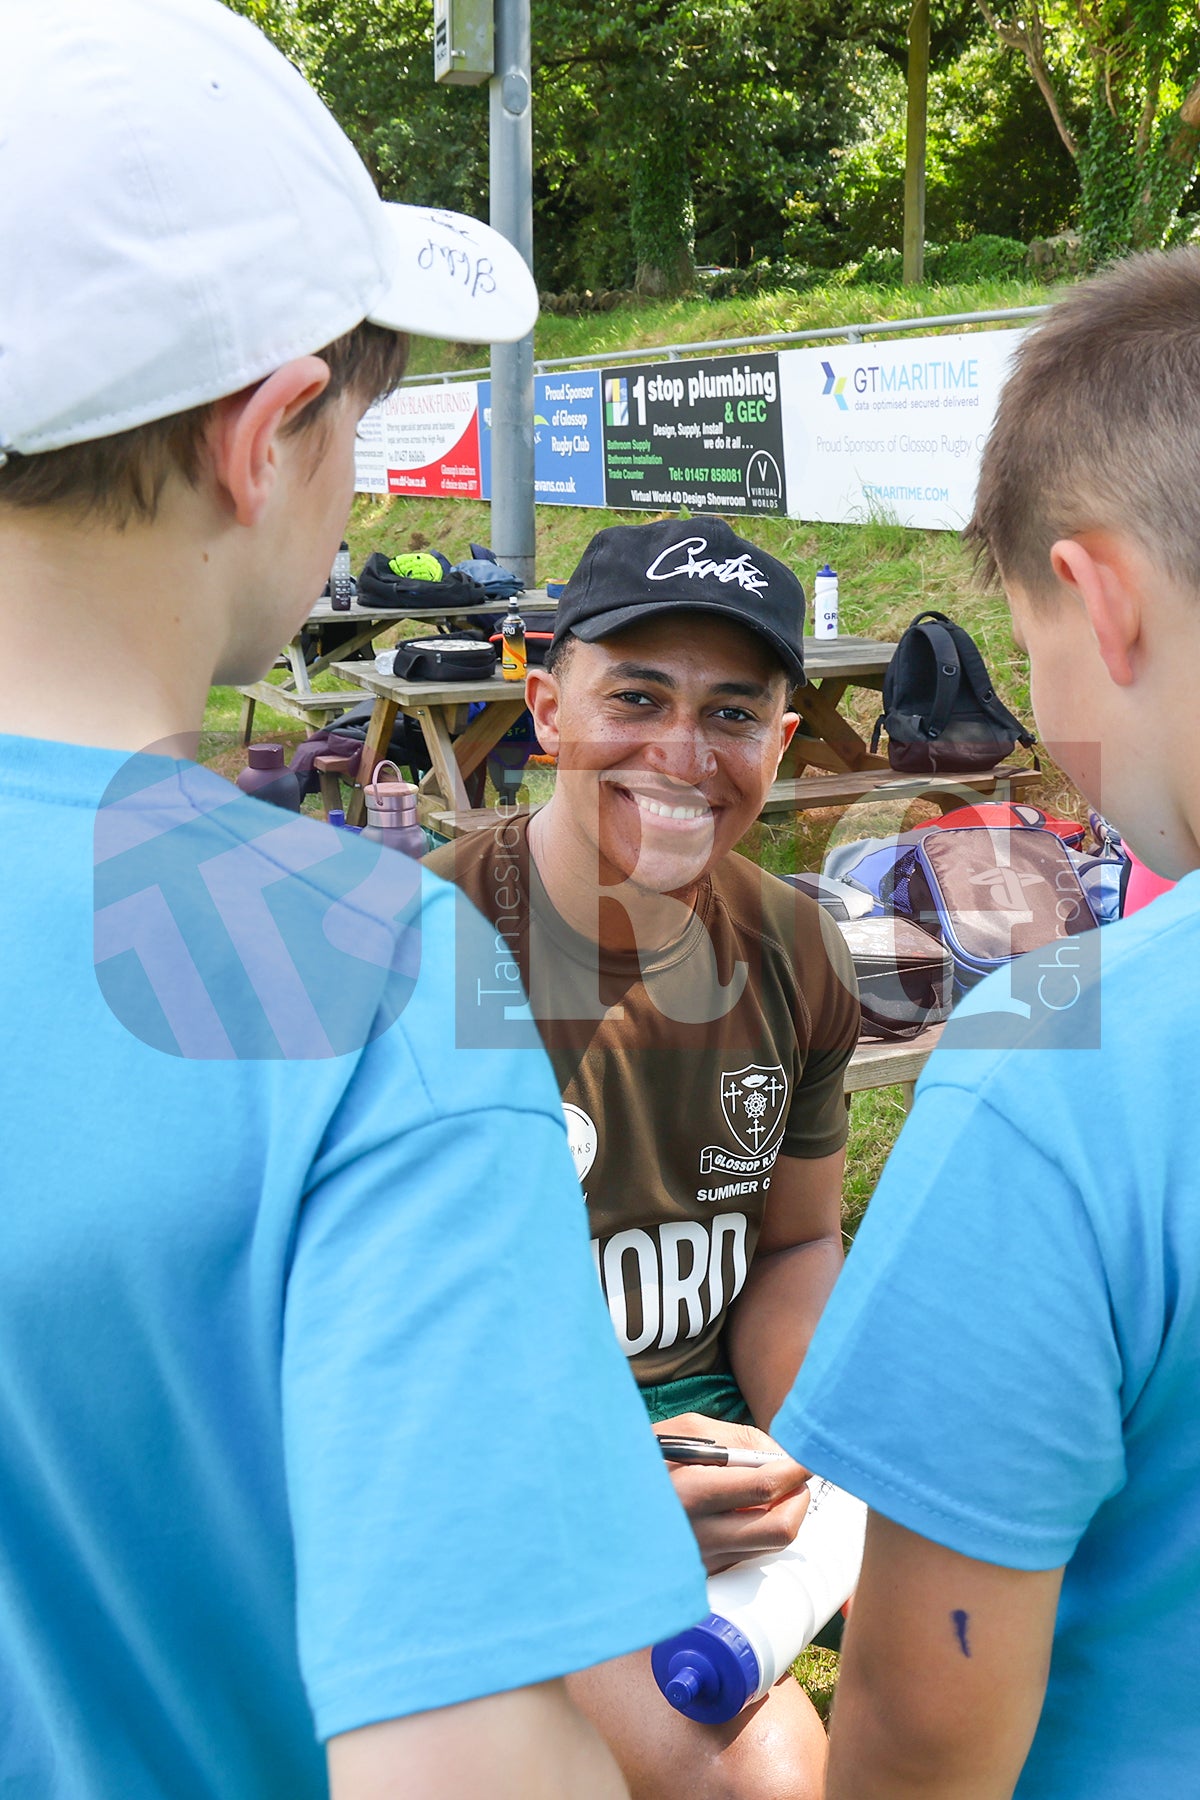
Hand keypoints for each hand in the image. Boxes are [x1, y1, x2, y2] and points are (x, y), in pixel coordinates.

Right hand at [655, 1411, 810, 1575]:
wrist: (602, 1505)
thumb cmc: (646, 1457)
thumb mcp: (685, 1431)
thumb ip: (737, 1439)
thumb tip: (782, 1455)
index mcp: (690, 1492)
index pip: (764, 1488)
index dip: (795, 1471)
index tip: (806, 1458)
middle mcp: (698, 1534)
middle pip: (779, 1530)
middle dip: (799, 1501)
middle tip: (796, 1479)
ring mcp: (701, 1560)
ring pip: (768, 1546)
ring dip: (782, 1515)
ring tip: (771, 1490)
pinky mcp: (703, 1573)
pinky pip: (749, 1555)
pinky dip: (758, 1530)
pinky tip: (744, 1510)